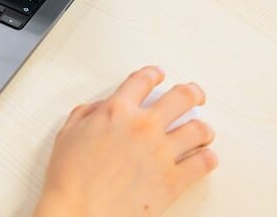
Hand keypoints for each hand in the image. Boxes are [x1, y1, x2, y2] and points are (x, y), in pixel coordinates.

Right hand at [33, 66, 217, 216]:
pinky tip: (205, 158)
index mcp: (116, 111)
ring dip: (203, 128)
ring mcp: (161, 152)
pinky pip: (203, 163)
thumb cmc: (70, 178)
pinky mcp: (173, 180)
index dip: (153, 74)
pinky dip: (208, 158)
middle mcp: (143, 127)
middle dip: (192, 93)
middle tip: (195, 95)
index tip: (158, 75)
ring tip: (203, 131)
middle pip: (181, 97)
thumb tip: (102, 108)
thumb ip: (87, 113)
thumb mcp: (68, 133)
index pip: (142, 81)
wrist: (79, 212)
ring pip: (199, 129)